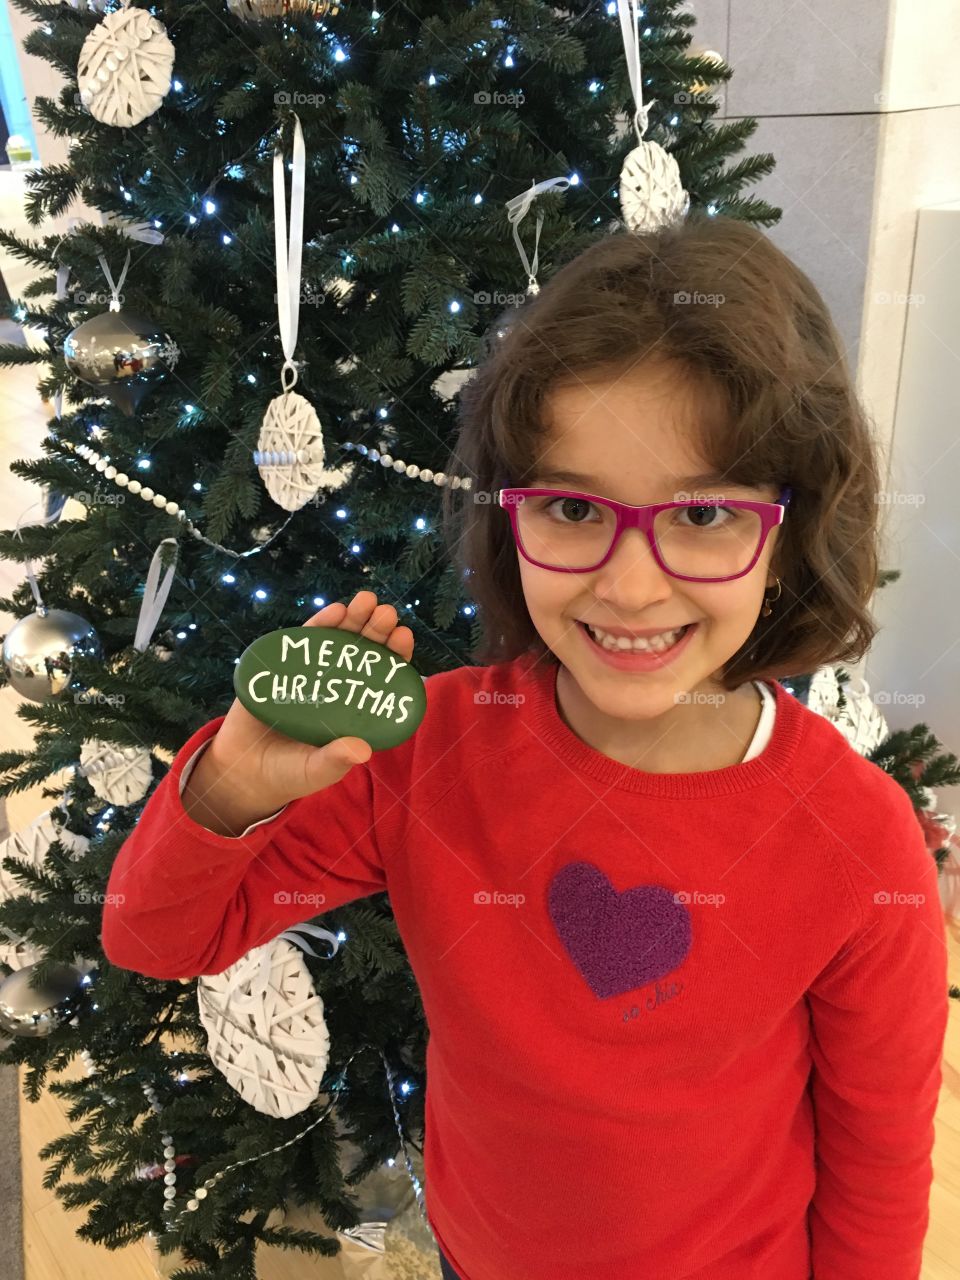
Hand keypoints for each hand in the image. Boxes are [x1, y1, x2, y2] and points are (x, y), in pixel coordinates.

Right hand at [182, 591, 414, 833]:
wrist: (243, 771)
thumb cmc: (289, 773)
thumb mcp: (315, 771)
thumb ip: (335, 761)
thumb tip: (362, 750)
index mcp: (355, 709)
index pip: (381, 678)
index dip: (394, 657)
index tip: (403, 636)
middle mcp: (337, 686)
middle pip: (362, 652)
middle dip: (376, 630)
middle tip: (387, 613)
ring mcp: (310, 673)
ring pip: (336, 641)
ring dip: (352, 619)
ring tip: (366, 601)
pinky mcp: (281, 666)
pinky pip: (303, 643)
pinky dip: (319, 625)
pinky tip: (334, 611)